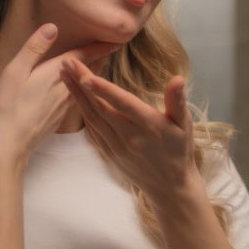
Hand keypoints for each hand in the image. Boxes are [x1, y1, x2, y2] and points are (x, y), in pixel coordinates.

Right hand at [0, 24, 114, 169]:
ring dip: (95, 73)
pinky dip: (85, 88)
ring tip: (102, 64)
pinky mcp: (60, 117)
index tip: (115, 41)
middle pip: (88, 71)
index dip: (98, 47)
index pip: (82, 57)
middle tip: (113, 50)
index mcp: (55, 75)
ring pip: (85, 85)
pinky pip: (79, 97)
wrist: (11, 145)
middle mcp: (65, 90)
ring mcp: (64, 106)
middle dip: (100, 59)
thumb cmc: (9, 106)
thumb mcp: (15, 71)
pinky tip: (84, 89)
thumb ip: (34, 49)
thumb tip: (52, 27)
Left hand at [60, 57, 197, 206]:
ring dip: (76, 95)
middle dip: (81, 83)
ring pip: (92, 117)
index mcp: (148, 125)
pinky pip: (91, 129)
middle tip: (67, 61)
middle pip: (100, 106)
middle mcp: (129, 135)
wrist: (169, 187)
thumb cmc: (179, 150)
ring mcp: (116, 146)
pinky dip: (81, 111)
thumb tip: (177, 78)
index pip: (122, 103)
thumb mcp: (184, 125)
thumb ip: (177, 101)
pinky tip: (73, 96)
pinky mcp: (109, 152)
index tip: (86, 76)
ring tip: (64, 74)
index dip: (104, 90)